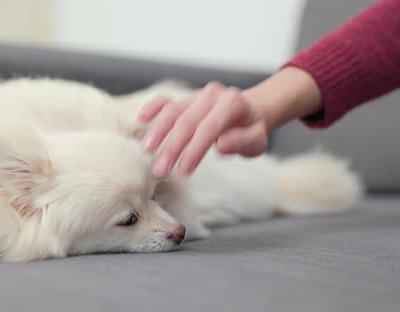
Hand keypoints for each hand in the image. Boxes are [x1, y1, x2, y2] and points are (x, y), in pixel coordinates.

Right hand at [139, 81, 268, 177]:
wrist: (249, 112)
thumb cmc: (250, 130)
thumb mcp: (257, 141)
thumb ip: (241, 142)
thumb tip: (221, 145)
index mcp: (232, 103)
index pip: (209, 127)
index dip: (194, 149)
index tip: (183, 171)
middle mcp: (212, 95)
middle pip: (187, 120)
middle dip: (172, 146)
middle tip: (160, 170)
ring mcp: (196, 95)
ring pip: (173, 111)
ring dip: (158, 131)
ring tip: (147, 151)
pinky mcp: (184, 99)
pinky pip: (166, 100)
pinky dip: (153, 108)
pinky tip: (141, 119)